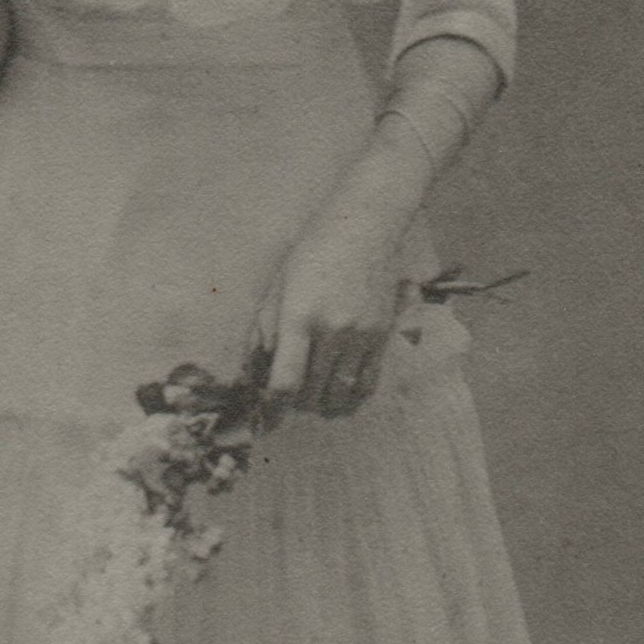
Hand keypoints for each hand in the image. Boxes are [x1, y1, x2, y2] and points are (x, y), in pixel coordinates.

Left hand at [246, 216, 412, 421]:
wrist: (365, 226)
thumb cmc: (314, 249)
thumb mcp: (280, 282)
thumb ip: (268, 326)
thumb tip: (260, 366)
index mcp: (300, 316)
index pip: (286, 380)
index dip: (274, 407)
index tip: (268, 416)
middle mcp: (332, 330)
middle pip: (312, 391)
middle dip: (297, 403)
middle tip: (289, 400)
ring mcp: (361, 335)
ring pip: (341, 393)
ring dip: (324, 405)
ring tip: (314, 401)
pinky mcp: (383, 336)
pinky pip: (368, 383)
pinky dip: (352, 397)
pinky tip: (341, 397)